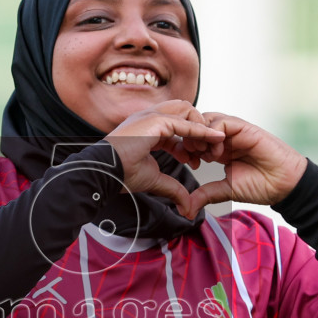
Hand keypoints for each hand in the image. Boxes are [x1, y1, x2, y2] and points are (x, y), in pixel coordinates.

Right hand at [105, 100, 224, 213]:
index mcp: (146, 129)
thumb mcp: (154, 180)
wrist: (104, 173)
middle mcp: (149, 118)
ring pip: (187, 110)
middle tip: (205, 152)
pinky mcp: (154, 121)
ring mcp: (150, 116)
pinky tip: (212, 139)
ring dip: (201, 127)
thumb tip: (187, 206)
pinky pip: (184, 122)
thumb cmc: (120, 175)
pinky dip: (200, 130)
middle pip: (183, 111)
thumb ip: (173, 188)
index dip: (189, 142)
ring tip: (209, 147)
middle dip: (198, 128)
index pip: (175, 126)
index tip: (197, 160)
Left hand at [185, 112, 307, 211]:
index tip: (187, 163)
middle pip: (195, 125)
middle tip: (191, 157)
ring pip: (205, 120)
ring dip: (199, 136)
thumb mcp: (225, 190)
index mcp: (218, 149)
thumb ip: (205, 195)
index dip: (184, 147)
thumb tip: (186, 210)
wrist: (283, 184)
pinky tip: (217, 152)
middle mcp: (224, 137)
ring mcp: (233, 131)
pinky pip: (221, 122)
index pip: (192, 138)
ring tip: (203, 154)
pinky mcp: (243, 127)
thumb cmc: (259, 186)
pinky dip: (213, 134)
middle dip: (188, 139)